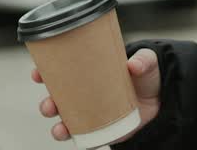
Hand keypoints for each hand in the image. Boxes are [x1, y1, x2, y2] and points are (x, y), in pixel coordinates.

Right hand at [33, 48, 161, 143]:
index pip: (60, 69)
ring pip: (64, 118)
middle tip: (49, 103)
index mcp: (88, 71)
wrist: (160, 102)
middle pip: (56, 97)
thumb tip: (133, 66)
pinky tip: (68, 135)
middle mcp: (83, 92)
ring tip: (59, 126)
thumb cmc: (146, 78)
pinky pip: (78, 134)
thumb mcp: (147, 64)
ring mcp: (89, 111)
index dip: (44, 71)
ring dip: (55, 123)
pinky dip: (70, 136)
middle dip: (47, 102)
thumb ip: (143, 60)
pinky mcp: (97, 128)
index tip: (36, 72)